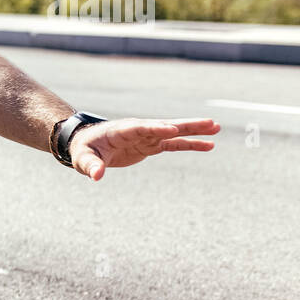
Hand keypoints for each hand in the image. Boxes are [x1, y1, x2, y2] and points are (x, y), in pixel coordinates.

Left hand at [70, 116, 219, 180]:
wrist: (86, 143)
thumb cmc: (83, 149)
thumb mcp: (83, 158)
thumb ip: (90, 165)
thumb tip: (97, 176)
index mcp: (122, 130)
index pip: (142, 128)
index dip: (156, 128)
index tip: (173, 129)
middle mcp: (138, 130)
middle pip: (165, 125)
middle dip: (186, 125)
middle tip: (209, 123)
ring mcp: (146, 137)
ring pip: (173, 133)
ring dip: (194, 131)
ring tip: (216, 128)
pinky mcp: (150, 145)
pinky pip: (173, 144)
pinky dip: (189, 144)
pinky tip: (208, 145)